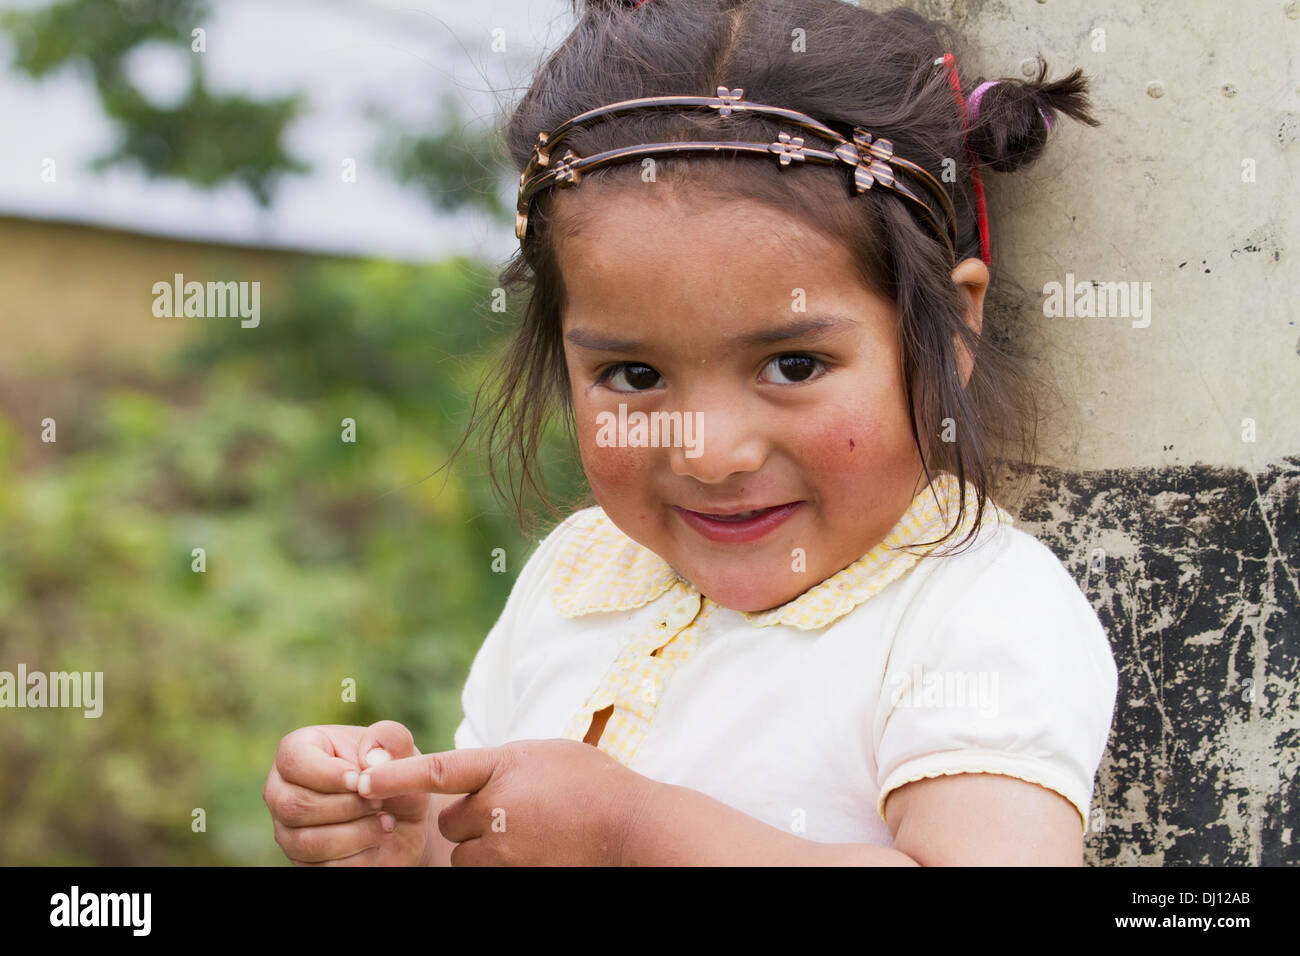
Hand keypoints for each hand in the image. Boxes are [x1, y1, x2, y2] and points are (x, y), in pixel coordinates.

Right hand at [263, 720, 431, 864]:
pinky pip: (322, 867)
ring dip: (356, 834)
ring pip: (307, 842)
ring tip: (385, 822)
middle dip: (346, 807)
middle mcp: (283, 789)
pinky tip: (377, 841)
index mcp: (301, 749)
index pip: (293, 759)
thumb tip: (371, 756)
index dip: (327, 774)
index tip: (359, 781)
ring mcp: (288, 829)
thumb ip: (391, 740)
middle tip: (378, 803)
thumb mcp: (400, 750)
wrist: (404, 817)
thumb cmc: (394, 774)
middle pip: (294, 804)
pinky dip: (358, 856)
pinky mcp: (301, 861)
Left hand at [350, 738, 653, 865]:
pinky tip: (532, 849)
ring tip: (525, 831)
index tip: (363, 779)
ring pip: (465, 853)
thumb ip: (506, 761)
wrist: (631, 827)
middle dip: (468, 818)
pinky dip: (500, 863)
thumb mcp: (548, 753)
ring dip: (482, 845)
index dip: (397, 774)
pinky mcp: (514, 875)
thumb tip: (476, 773)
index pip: (438, 770)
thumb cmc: (595, 783)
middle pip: (449, 821)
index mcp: (505, 767)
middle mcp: (498, 808)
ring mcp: (505, 848)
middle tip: (508, 810)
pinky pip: (486, 872)